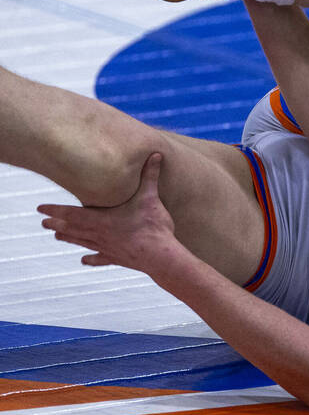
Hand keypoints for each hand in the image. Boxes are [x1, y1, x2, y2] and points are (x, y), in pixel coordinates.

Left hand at [37, 154, 184, 274]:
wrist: (160, 255)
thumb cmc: (153, 225)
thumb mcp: (151, 196)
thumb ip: (150, 175)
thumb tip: (156, 154)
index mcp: (101, 219)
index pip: (71, 213)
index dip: (55, 210)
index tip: (40, 209)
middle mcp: (99, 234)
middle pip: (72, 229)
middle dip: (57, 224)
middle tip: (44, 223)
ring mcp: (107, 248)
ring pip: (83, 242)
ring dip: (69, 238)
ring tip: (57, 236)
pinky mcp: (117, 259)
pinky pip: (100, 259)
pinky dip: (91, 259)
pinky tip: (84, 260)